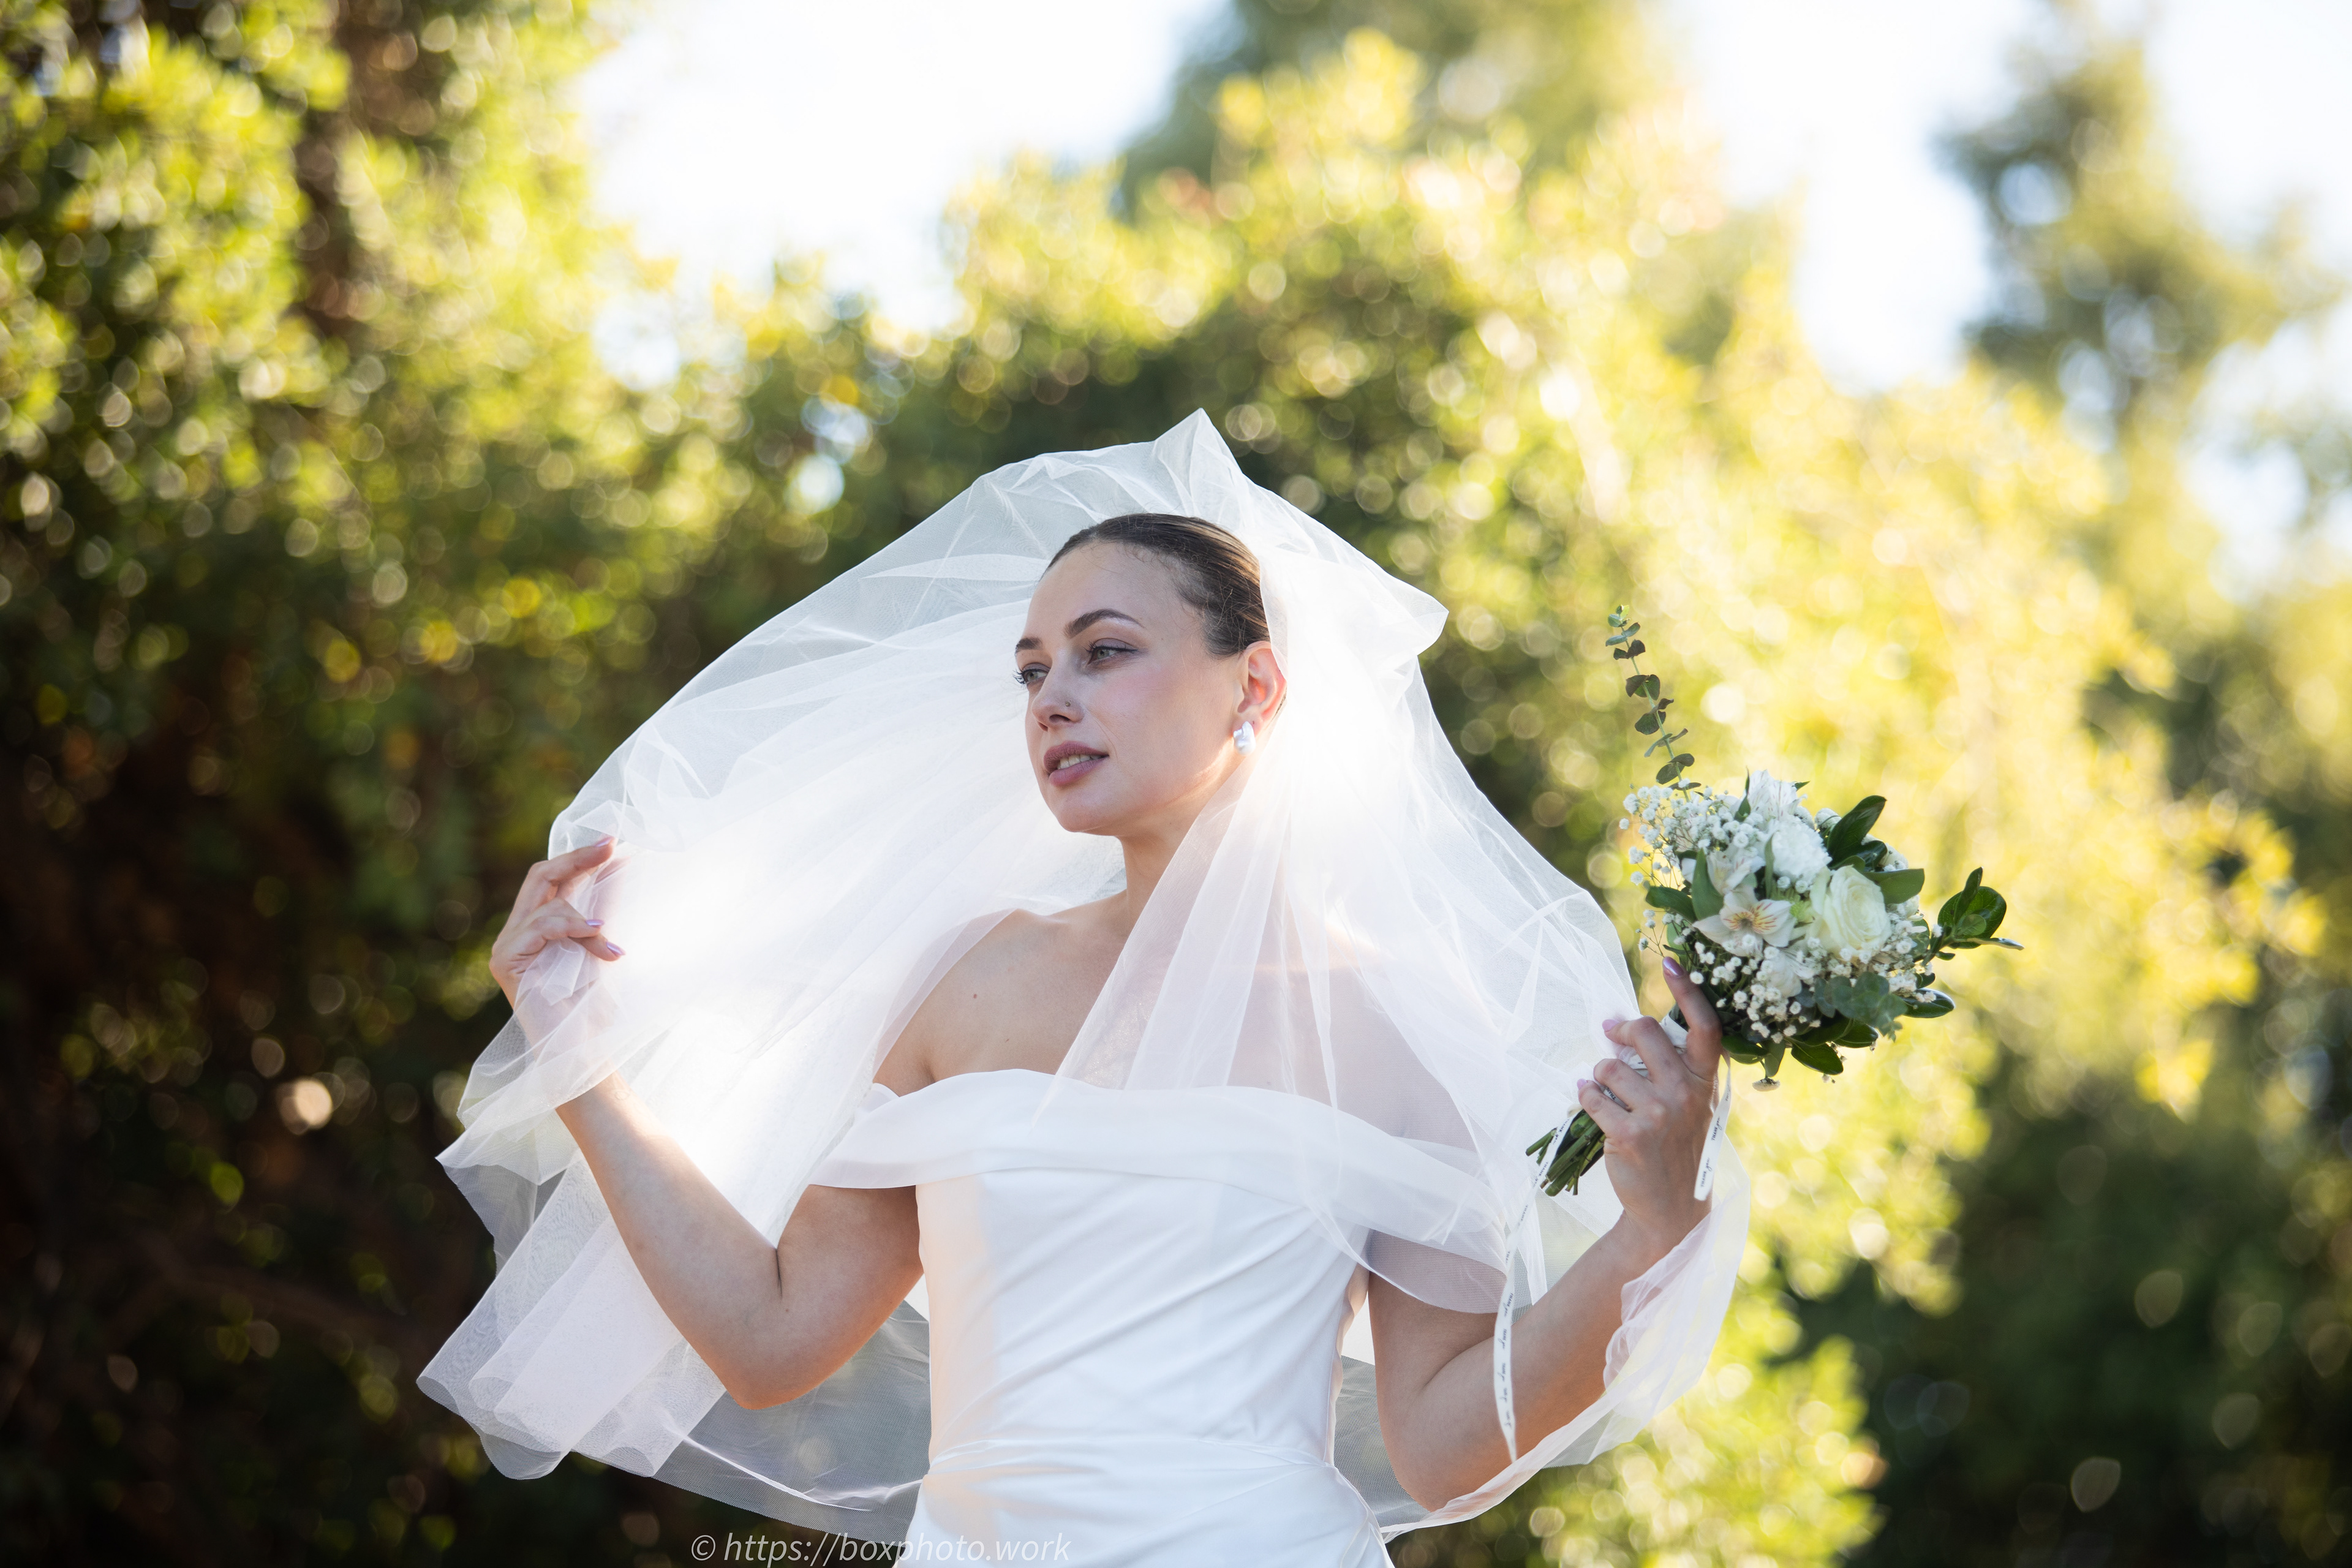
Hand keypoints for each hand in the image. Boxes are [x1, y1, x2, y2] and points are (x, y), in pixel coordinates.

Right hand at [488, 838, 624, 1010]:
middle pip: (541, 876)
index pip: (552, 878)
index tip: (613, 840)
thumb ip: (606, 907)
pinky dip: (574, 930)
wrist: (582, 1050)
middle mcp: (517, 932)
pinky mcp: (504, 961)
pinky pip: (540, 927)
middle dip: (577, 859)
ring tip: (613, 946)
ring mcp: (506, 946)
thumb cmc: (592, 1006)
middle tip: (611, 848)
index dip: (579, 856)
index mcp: (538, 926)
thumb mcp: (604, 944)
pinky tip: (603, 946)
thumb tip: (624, 863)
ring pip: (547, 903)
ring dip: (588, 920)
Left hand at [1583, 956, 1723, 1258]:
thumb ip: (1670, 1067)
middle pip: (1646, 1032)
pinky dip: (1585, 1098)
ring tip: (1609, 1093)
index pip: (1705, 1027)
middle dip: (1622, 1029)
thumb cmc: (1675, 1146)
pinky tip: (1594, 1108)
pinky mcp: (1628, 1134)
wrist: (1669, 1208)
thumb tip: (1624, 1026)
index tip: (1671, 963)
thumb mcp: (1689, 1105)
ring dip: (1599, 1074)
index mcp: (1705, 1082)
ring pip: (1609, 1066)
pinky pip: (1590, 1096)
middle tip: (1611, 1033)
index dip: (1688, 992)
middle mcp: (1686, 1093)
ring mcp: (1658, 1114)